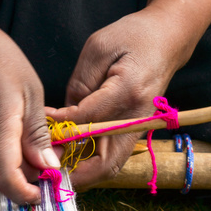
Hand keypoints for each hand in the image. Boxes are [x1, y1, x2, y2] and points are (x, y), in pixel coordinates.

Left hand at [49, 6, 190, 190]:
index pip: (86, 122)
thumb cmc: (133, 37)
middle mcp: (136, 118)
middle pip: (105, 164)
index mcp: (127, 92)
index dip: (60, 128)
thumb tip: (62, 118)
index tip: (41, 124)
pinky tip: (68, 156)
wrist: (169, 38)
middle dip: (73, 173)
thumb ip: (79, 85)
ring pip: (109, 168)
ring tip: (54, 165)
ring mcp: (139, 129)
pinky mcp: (135, 132)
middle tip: (47, 167)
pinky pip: (112, 158)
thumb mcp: (98, 48)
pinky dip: (90, 164)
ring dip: (81, 173)